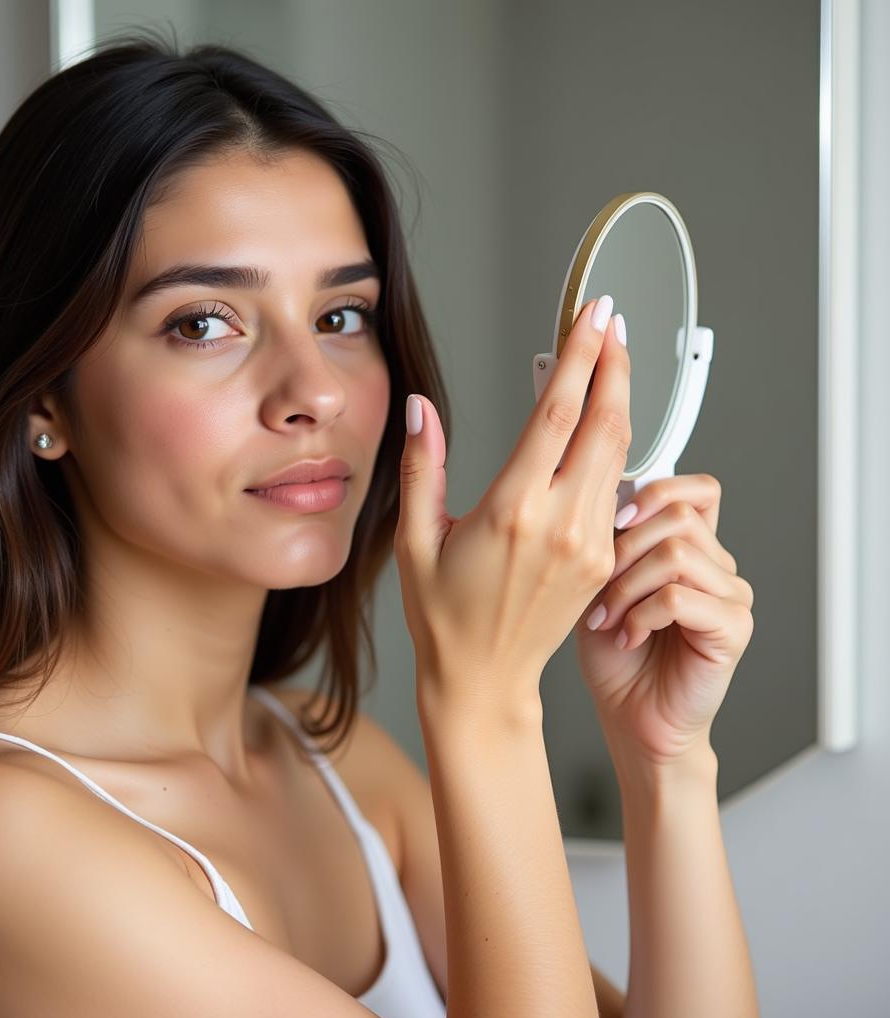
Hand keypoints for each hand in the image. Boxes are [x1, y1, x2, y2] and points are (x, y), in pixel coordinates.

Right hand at [394, 297, 629, 718]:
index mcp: (513, 510)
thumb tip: (422, 409)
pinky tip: (608, 423)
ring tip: (616, 360)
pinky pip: (617, 489)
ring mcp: (589, 543)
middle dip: (616, 364)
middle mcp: (560, 523)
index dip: (580, 354)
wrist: (484, 681)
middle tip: (616, 323)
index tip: (593, 314)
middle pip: (605, 422)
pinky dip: (617, 446)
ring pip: (620, 452)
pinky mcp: (602, 559)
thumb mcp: (416, 540)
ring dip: (622, 400)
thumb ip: (423, 467)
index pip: (559, 412)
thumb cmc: (443, 617)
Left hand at [575, 473, 754, 766]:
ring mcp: (730, 596)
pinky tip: (628, 637)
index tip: (613, 516)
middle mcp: (717, 567)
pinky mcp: (733, 628)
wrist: (630, 717)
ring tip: (607, 619)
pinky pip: (680, 598)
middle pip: (678, 516)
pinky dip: (641, 615)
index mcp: (691, 549)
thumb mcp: (600, 586)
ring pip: (674, 554)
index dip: (657, 490)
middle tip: (596, 587)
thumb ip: (611, 542)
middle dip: (623, 548)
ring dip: (626, 586)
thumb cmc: (614, 656)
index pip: (698, 490)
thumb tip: (606, 497)